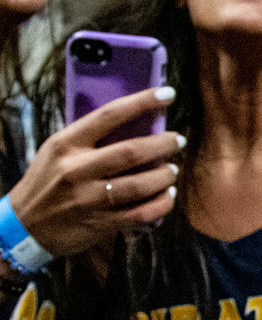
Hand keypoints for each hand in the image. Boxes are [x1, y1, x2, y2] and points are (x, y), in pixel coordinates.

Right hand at [8, 87, 180, 258]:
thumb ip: (89, 139)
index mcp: (66, 144)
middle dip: (162, 144)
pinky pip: (141, 213)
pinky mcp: (100, 223)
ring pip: (140, 184)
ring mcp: (89, 198)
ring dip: (165, 176)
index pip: (109, 115)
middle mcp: (77, 169)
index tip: (168, 94)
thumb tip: (136, 122)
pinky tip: (168, 196)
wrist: (24, 225)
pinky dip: (162, 204)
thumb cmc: (47, 182)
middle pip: (131, 151)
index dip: (142, 102)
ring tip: (172, 170)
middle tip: (178, 140)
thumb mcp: (57, 151)